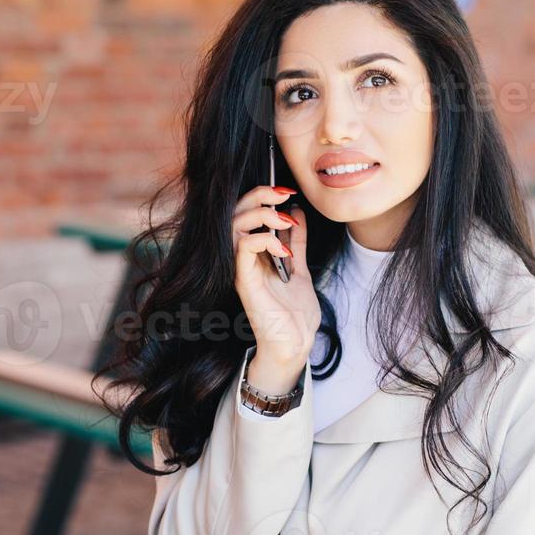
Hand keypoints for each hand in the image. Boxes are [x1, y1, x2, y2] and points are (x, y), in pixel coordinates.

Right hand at [231, 185, 318, 384]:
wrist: (296, 342)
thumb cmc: (295, 312)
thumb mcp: (299, 267)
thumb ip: (296, 242)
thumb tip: (296, 211)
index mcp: (254, 253)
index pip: (246, 212)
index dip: (263, 195)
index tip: (288, 192)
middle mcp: (243, 258)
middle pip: (236, 212)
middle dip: (258, 196)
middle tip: (282, 195)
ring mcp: (242, 269)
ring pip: (235, 225)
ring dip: (261, 215)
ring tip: (285, 221)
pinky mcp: (244, 281)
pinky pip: (243, 248)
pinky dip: (263, 239)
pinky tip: (284, 249)